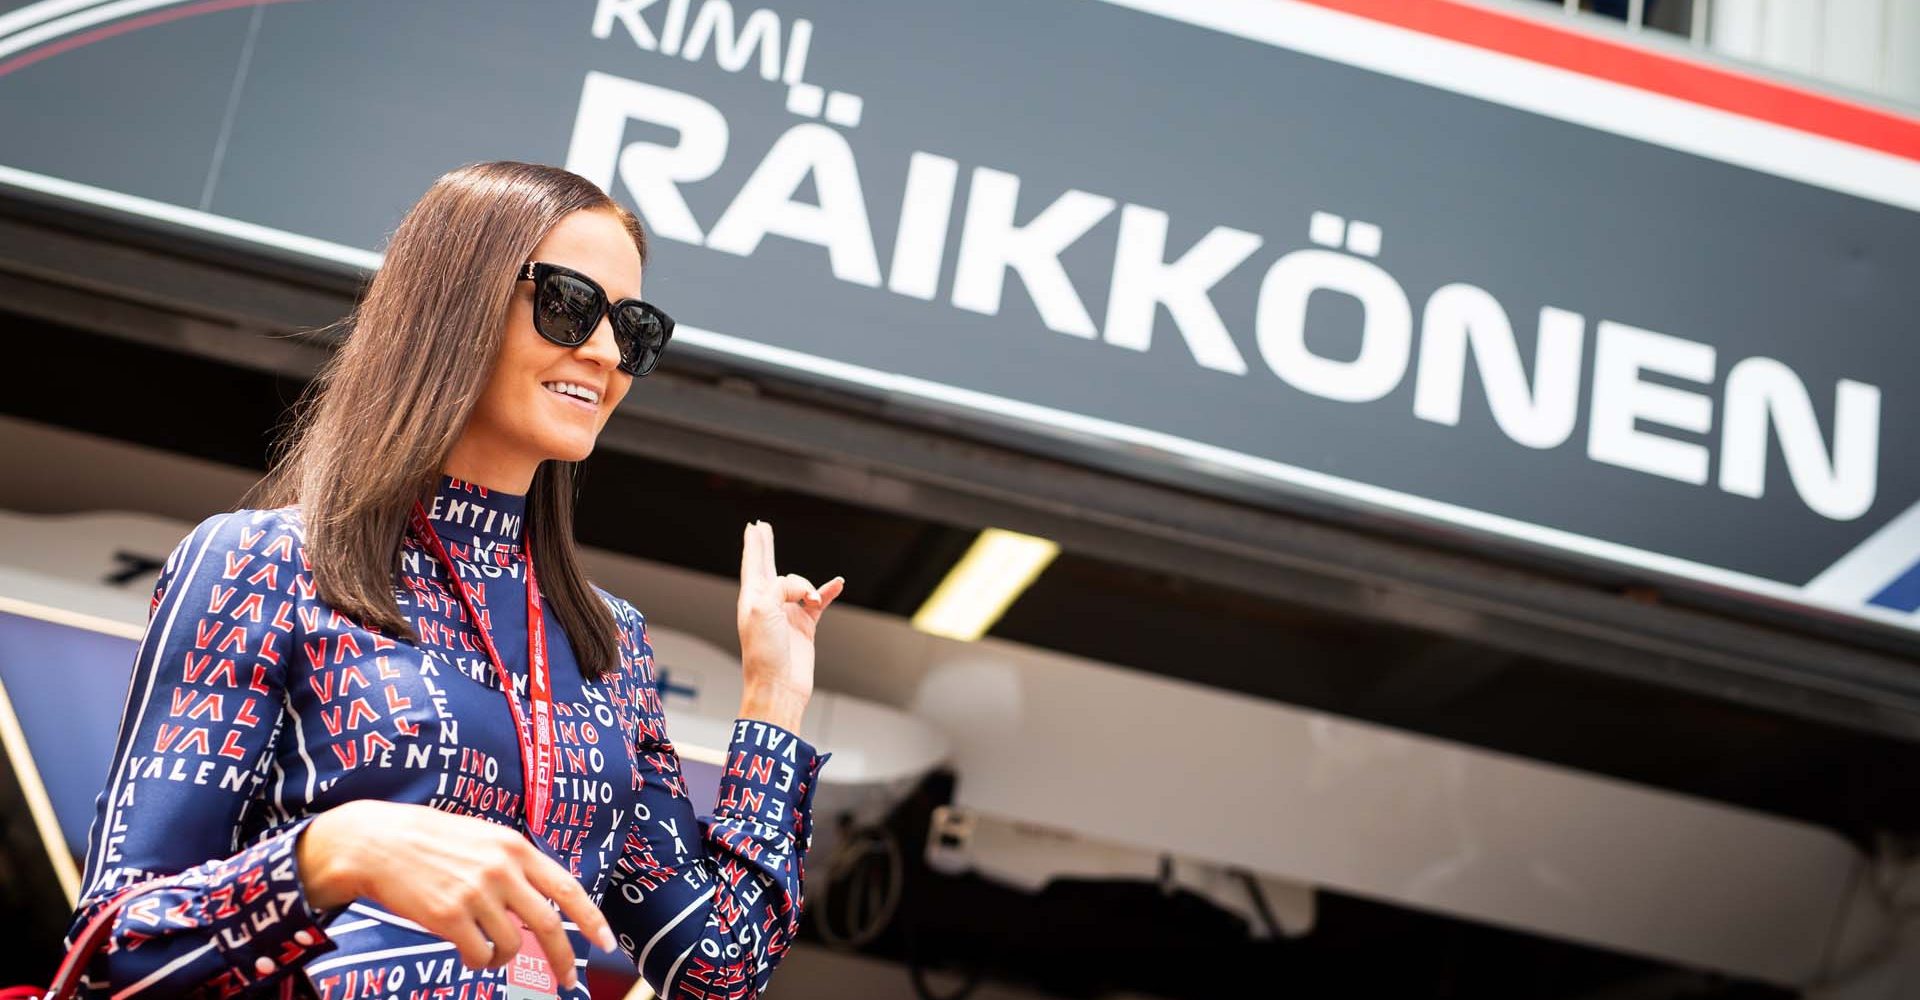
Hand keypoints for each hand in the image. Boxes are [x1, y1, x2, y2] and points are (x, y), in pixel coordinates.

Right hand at [296, 801, 614, 987]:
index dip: (591, 919)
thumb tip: (541, 899)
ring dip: (504, 958)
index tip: (606, 942)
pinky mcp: (450, 916)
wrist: (377, 843)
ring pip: (511, 944)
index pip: (567, 888)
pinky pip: (479, 954)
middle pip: (548, 924)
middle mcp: (502, 869)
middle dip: (563, 957)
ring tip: (489, 951)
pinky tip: (467, 951)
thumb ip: (513, 863)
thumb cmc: (429, 840)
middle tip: (567, 979)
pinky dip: (478, 960)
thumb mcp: (483, 836)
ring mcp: (477, 893)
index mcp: (515, 847)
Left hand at [735, 520, 842, 729]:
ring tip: (812, 599)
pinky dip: (829, 591)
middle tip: (763, 529)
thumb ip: (781, 587)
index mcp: (752, 598)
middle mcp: (768, 603)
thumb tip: (804, 591)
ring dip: (810, 587)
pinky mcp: (805, 625)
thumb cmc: (764, 653)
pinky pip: (820, 601)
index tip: (753, 526)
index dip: (754, 544)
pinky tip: (837, 583)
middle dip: (766, 546)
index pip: (753, 563)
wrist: (780, 685)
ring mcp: (787, 613)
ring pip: (801, 585)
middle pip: (768, 566)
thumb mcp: (763, 608)